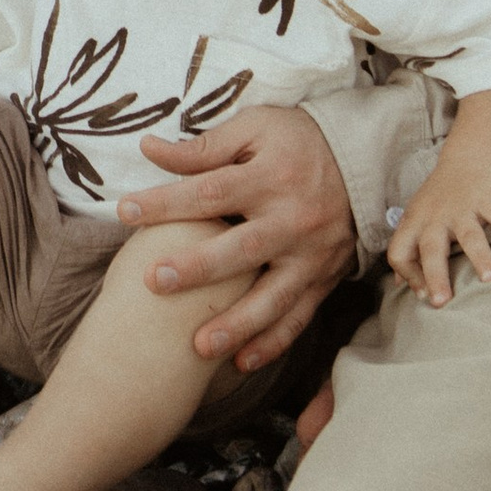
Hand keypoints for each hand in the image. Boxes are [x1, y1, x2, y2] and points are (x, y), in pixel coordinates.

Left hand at [117, 104, 353, 373]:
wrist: (366, 160)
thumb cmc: (299, 141)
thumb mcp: (256, 128)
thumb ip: (205, 147)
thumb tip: (149, 150)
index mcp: (271, 176)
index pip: (210, 191)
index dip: (166, 202)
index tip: (124, 211)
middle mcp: (293, 219)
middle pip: (241, 249)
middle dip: (197, 269)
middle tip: (153, 282)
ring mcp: (311, 255)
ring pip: (272, 296)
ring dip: (237, 324)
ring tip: (199, 347)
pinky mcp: (324, 279)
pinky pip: (298, 317)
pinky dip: (272, 343)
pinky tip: (240, 363)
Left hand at [387, 155, 490, 307]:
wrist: (467, 159)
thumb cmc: (439, 198)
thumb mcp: (416, 219)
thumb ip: (408, 249)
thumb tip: (399, 285)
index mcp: (414, 223)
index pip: (399, 252)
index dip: (407, 275)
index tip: (425, 296)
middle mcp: (435, 216)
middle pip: (430, 248)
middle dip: (435, 275)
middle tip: (441, 302)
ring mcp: (462, 207)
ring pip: (469, 235)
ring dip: (480, 257)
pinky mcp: (487, 197)